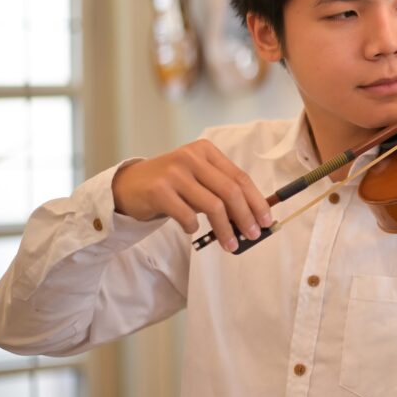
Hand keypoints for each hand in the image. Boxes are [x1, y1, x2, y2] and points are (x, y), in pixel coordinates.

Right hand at [111, 140, 272, 252]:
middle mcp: (191, 157)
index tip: (267, 220)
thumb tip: (253, 216)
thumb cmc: (171, 185)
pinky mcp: (158, 190)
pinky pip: (187, 215)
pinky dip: (194, 227)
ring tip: (230, 245)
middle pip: (230, 191)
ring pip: (213, 205)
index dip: (257, 201)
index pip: (240, 177)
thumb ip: (221, 191)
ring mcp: (174, 172)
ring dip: (225, 229)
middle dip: (246, 217)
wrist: (128, 186)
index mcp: (206, 151)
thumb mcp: (198, 179)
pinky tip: (192, 230)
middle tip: (254, 235)